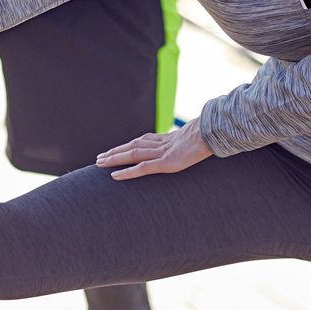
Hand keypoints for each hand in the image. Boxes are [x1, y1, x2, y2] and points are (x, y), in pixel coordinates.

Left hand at [95, 117, 212, 180]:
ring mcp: (161, 153)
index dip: (126, 146)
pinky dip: (127, 172)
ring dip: (114, 159)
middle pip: (131, 147)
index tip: (114, 150)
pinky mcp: (165, 163)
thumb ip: (187, 143)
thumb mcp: (194, 140)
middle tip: (99, 158)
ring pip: (131, 155)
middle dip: (114, 152)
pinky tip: (114, 176)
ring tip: (100, 163)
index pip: (140, 142)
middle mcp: (159, 144)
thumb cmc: (206, 135)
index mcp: (165, 139)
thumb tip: (191, 146)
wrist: (211, 133)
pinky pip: (141, 168)